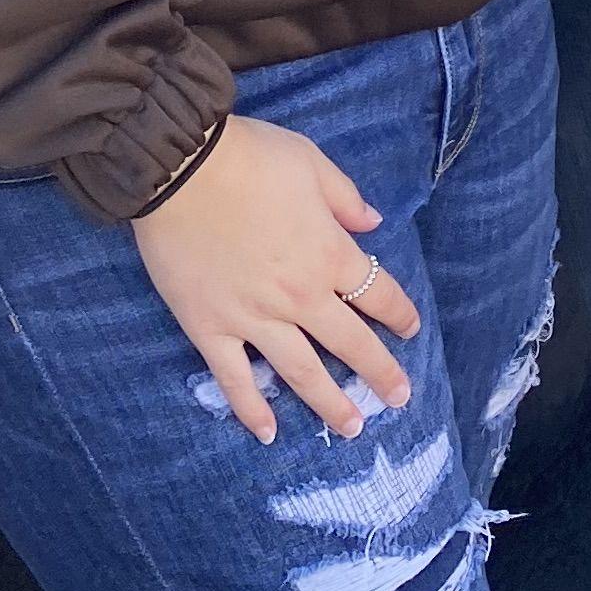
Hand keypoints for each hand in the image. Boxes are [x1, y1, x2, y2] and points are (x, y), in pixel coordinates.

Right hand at [133, 115, 422, 445]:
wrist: (180, 168)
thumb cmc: (250, 157)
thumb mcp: (311, 163)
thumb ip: (345, 198)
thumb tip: (372, 223)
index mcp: (329, 254)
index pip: (377, 292)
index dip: (398, 313)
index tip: (410, 328)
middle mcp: (300, 296)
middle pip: (350, 343)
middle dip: (379, 372)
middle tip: (399, 397)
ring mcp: (255, 319)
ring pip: (302, 372)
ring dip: (330, 403)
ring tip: (352, 427)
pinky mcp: (212, 329)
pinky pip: (236, 379)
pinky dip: (252, 409)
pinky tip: (268, 433)